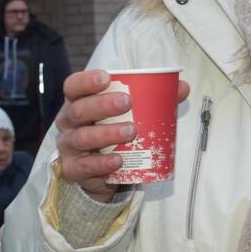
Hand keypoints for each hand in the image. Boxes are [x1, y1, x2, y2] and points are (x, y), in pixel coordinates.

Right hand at [53, 69, 190, 201]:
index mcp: (79, 102)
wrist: (101, 173)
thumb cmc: (111, 134)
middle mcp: (69, 123)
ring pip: (82, 137)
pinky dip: (102, 163)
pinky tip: (119, 160)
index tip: (106, 78)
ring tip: (131, 131)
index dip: (86, 81)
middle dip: (102, 105)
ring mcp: (69, 147)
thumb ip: (153, 100)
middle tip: (127, 102)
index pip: (73, 86)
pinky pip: (85, 166)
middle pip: (78, 110)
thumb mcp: (127, 116)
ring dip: (107, 133)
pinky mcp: (73, 170)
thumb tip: (181, 87)